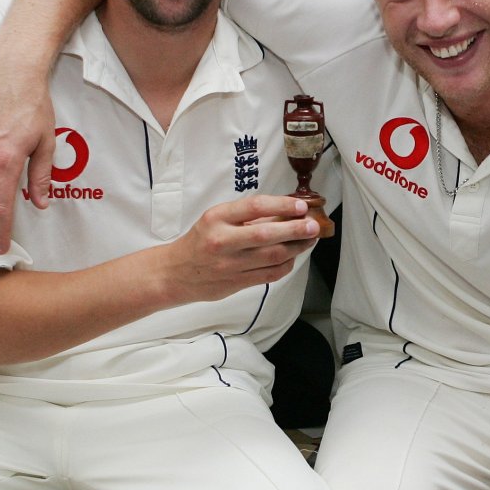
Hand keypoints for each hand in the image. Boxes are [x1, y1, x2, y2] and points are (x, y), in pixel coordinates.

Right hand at [165, 195, 320, 303]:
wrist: (176, 272)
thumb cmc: (200, 241)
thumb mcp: (216, 219)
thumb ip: (246, 216)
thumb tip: (284, 211)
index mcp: (217, 218)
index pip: (255, 207)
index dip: (282, 206)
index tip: (300, 206)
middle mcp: (223, 241)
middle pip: (267, 234)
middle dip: (296, 229)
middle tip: (313, 225)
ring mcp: (230, 265)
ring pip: (272, 256)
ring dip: (296, 248)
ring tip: (310, 239)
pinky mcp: (236, 283)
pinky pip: (269, 274)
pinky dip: (286, 265)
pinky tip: (293, 257)